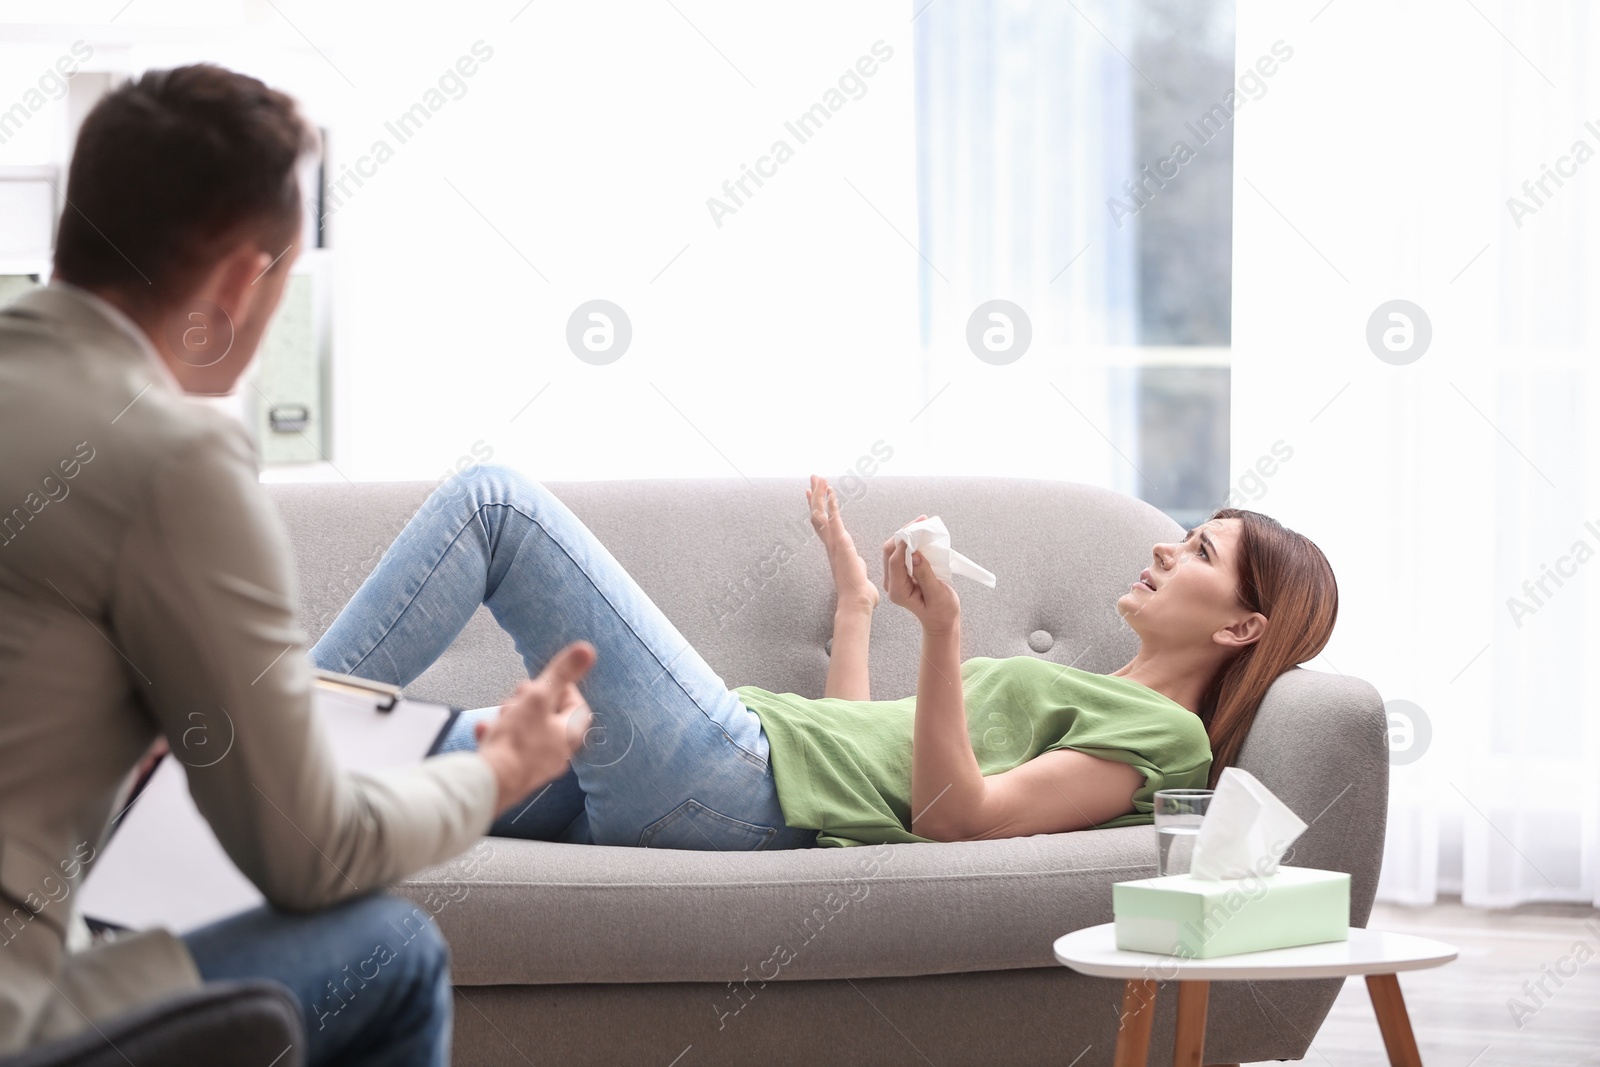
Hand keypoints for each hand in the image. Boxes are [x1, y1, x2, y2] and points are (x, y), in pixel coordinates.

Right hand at [476, 641, 596, 815]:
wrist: (490, 783)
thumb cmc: (516, 742)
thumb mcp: (539, 698)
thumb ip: (561, 673)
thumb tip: (587, 650)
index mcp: (570, 734)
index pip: (576, 703)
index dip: (560, 687)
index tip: (542, 681)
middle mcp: (559, 752)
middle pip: (548, 716)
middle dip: (529, 702)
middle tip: (516, 698)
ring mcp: (537, 765)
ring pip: (527, 731)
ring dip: (511, 718)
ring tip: (500, 716)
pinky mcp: (515, 773)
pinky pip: (509, 748)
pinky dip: (497, 736)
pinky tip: (484, 731)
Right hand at [807, 474, 877, 612]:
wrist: (856, 601)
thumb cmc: (859, 594)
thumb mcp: (858, 573)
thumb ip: (857, 566)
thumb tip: (861, 568)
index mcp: (834, 550)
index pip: (821, 525)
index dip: (816, 508)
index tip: (812, 494)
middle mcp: (830, 545)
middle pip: (817, 515)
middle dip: (815, 495)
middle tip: (813, 478)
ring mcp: (834, 544)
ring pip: (821, 514)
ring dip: (820, 494)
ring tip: (819, 478)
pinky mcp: (841, 544)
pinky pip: (834, 521)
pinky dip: (832, 505)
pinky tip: (832, 492)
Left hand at [882, 518, 959, 635]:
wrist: (941, 620)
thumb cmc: (941, 611)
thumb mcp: (937, 594)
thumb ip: (925, 574)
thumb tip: (915, 554)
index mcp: (898, 591)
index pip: (895, 562)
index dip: (904, 543)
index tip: (917, 529)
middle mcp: (892, 584)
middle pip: (890, 552)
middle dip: (903, 534)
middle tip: (921, 521)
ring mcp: (894, 578)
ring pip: (893, 550)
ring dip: (906, 535)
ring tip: (921, 523)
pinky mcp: (900, 574)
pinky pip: (900, 553)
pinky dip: (909, 541)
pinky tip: (920, 533)